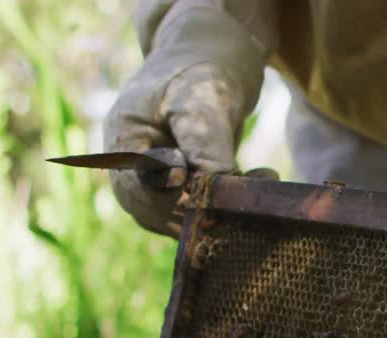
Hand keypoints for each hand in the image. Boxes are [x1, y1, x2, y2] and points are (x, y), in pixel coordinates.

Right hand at [104, 0, 277, 236]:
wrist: (205, 65)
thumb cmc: (197, 73)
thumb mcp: (201, 99)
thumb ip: (204, 145)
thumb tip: (215, 192)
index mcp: (123, 147)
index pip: (145, 192)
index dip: (183, 195)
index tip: (223, 182)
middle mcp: (132, 180)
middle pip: (166, 215)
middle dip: (214, 203)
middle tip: (259, 180)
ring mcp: (154, 195)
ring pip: (189, 222)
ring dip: (230, 206)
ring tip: (263, 175)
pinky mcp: (180, 201)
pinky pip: (205, 217)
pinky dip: (234, 204)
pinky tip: (260, 177)